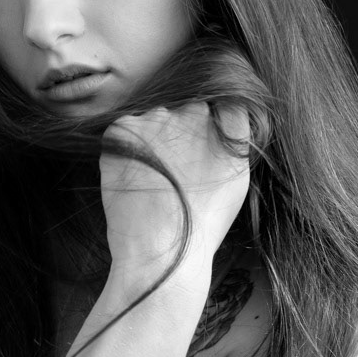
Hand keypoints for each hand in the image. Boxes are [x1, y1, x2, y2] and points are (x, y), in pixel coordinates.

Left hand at [100, 103, 250, 276]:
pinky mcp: (122, 129)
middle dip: (181, 133)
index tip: (202, 151)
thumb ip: (234, 139)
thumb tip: (221, 115)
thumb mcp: (235, 178)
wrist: (161, 250)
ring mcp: (156, 118)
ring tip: (151, 180)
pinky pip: (124, 130)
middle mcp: (194, 112)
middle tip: (174, 172)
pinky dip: (126, 149)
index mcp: (227, 125)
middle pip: (186, 111)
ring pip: (154, 120)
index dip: (212, 127)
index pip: (223, 106)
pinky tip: (133, 178)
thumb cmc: (202, 224)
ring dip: (153, 140)